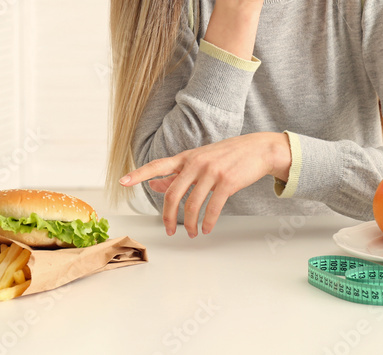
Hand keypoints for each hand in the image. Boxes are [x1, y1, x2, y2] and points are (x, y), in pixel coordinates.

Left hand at [119, 133, 290, 236]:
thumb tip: (154, 185)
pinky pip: (212, 208)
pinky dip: (208, 222)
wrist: (259, 149)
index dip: (139, 174)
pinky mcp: (227, 182)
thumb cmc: (228, 156)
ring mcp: (211, 172)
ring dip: (190, 224)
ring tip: (193, 233)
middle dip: (168, 217)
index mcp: (187, 157)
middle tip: (169, 230)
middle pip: (172, 194)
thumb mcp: (200, 160)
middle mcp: (196, 163)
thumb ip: (178, 173)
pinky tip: (207, 228)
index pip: (158, 165)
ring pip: (192, 204)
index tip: (123, 181)